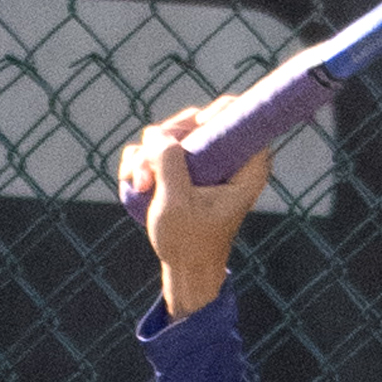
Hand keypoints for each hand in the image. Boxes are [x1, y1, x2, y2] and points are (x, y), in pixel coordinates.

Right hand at [118, 104, 269, 318]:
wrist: (185, 269)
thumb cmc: (189, 242)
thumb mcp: (176, 203)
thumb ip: (169, 163)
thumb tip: (155, 133)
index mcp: (245, 167)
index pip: (238, 116)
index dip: (215, 113)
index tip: (195, 125)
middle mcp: (225, 158)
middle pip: (195, 120)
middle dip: (164, 140)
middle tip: (149, 172)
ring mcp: (202, 162)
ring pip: (171, 134)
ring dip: (147, 156)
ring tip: (141, 186)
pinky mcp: (184, 168)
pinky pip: (158, 148)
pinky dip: (143, 162)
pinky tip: (136, 184)